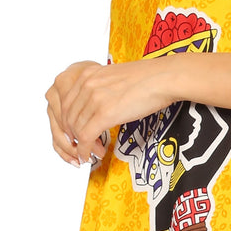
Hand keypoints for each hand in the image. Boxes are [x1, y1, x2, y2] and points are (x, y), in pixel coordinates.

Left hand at [45, 58, 176, 166]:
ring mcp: (94, 98)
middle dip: (74, 137)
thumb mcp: (113, 79)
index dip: (69, 125)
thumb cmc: (147, 79)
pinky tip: (92, 156)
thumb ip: (99, 91)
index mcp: (87, 74)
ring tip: (94, 152)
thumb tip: (94, 110)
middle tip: (84, 147)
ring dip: (83, 146)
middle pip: (68, 118)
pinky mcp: (105, 113)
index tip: (76, 134)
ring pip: (76, 130)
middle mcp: (86, 84)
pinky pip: (86, 137)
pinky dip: (86, 150)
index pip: (66, 104)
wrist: (164, 78)